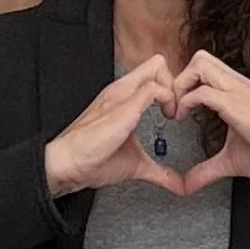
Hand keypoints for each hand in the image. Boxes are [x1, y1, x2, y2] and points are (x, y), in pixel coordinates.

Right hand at [43, 57, 189, 198]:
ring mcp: (122, 94)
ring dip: (173, 89)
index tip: (175, 114)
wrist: (69, 162)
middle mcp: (122, 89)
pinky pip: (154, 88)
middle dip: (176, 83)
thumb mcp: (136, 163)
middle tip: (177, 111)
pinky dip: (169, 100)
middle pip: (158, 62)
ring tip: (173, 115)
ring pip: (157, 67)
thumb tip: (180, 186)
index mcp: (124, 97)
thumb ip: (161, 171)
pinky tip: (168, 119)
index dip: (172, 89)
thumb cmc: (93, 158)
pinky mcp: (124, 105)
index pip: (154, 73)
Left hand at [165, 50, 249, 191]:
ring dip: (182, 85)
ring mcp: (236, 91)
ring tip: (179, 110)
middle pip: (199, 58)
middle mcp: (235, 84)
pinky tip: (185, 118)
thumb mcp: (229, 161)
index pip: (203, 68)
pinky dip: (187, 102)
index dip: (185, 84)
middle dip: (180, 79)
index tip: (178, 109)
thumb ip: (205, 170)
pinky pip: (203, 91)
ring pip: (200, 64)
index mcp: (235, 91)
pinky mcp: (235, 104)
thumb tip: (186, 185)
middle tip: (175, 106)